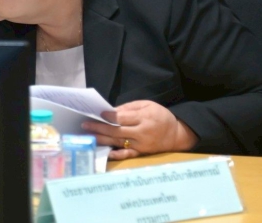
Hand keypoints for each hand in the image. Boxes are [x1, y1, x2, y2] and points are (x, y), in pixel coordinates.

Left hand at [81, 100, 198, 160]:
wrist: (176, 134)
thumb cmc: (160, 116)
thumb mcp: (147, 105)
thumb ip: (129, 108)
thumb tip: (111, 111)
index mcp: (144, 118)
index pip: (123, 118)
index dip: (109, 117)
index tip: (98, 114)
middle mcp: (142, 133)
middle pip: (117, 131)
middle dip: (100, 128)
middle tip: (85, 125)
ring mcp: (141, 145)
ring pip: (118, 142)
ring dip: (102, 139)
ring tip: (89, 136)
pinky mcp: (141, 153)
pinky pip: (127, 155)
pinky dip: (116, 154)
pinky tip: (106, 152)